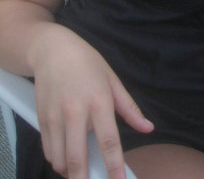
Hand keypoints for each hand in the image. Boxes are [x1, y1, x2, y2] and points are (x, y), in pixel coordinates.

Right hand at [32, 27, 152, 178]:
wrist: (53, 50)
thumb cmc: (87, 63)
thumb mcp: (112, 80)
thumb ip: (129, 108)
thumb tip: (148, 127)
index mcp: (99, 101)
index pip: (109, 141)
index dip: (114, 166)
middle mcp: (76, 112)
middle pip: (78, 158)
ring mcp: (55, 117)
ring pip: (60, 159)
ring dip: (71, 171)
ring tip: (81, 170)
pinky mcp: (41, 120)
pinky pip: (49, 151)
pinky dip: (58, 160)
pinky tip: (67, 157)